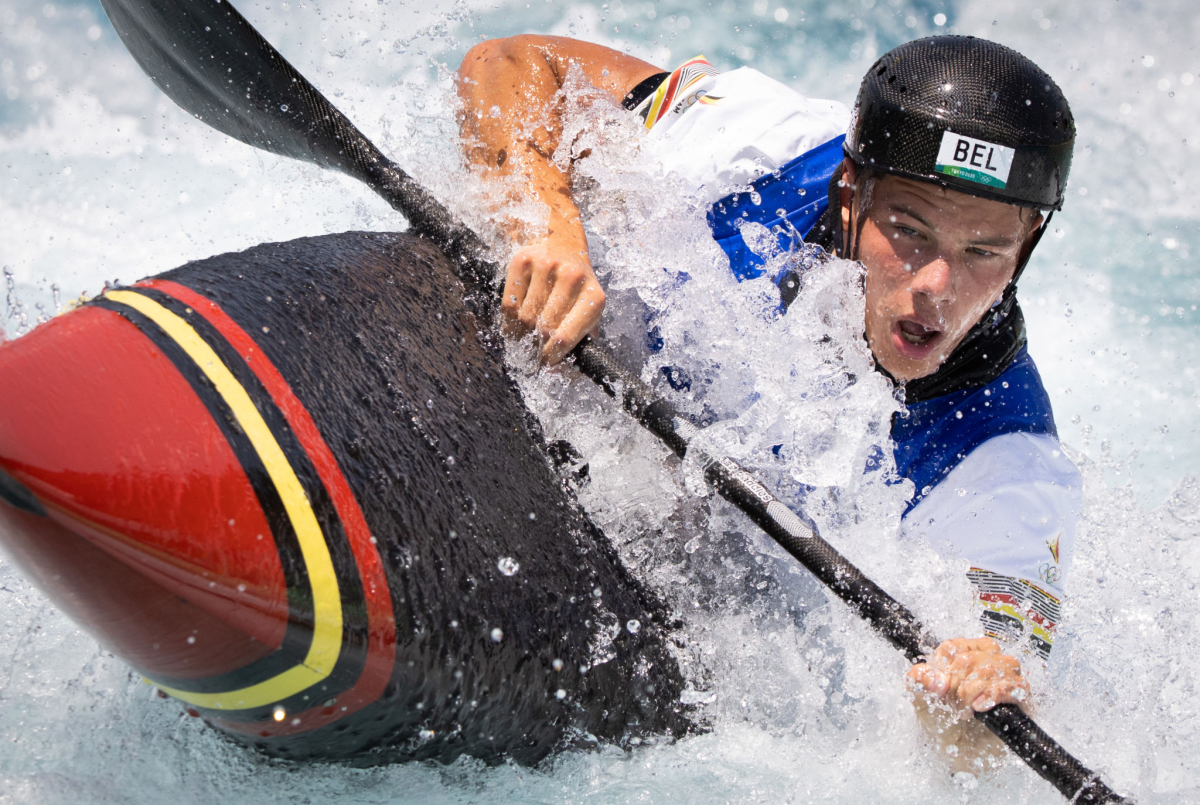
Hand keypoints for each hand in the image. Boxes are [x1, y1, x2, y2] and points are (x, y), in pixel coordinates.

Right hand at [502, 238, 605, 363]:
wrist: (564, 244)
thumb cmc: (577, 288)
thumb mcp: (588, 310)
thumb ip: (581, 341)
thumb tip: (560, 373)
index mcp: (594, 297)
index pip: (565, 337)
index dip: (550, 357)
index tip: (543, 363)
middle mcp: (572, 279)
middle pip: (543, 328)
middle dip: (534, 346)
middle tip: (530, 352)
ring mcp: (547, 266)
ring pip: (524, 317)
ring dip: (519, 334)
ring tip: (521, 337)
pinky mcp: (523, 260)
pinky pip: (509, 303)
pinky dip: (508, 320)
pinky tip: (514, 323)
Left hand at [907, 637, 1028, 716]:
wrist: (960, 751)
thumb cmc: (943, 722)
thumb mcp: (922, 698)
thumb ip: (918, 681)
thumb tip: (926, 676)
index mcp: (963, 652)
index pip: (952, 647)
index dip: (942, 670)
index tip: (938, 688)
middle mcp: (987, 659)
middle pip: (969, 659)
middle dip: (955, 687)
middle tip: (953, 706)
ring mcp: (1006, 676)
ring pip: (990, 669)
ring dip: (972, 693)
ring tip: (967, 710)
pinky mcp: (1021, 696)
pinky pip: (1014, 685)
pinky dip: (994, 695)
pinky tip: (981, 707)